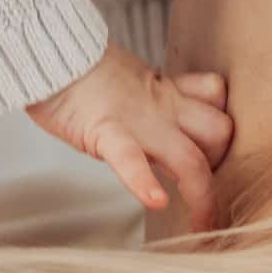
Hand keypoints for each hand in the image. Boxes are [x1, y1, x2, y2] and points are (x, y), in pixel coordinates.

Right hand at [26, 43, 232, 231]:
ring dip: (201, 192)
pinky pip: (131, 159)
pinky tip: (155, 202)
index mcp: (167, 91)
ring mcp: (138, 120)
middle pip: (220, 133)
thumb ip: (152, 96)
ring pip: (192, 156)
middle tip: (206, 188)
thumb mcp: (130, 77)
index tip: (222, 161)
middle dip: (222, 165)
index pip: (219, 100)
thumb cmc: (80, 70)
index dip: (225, 131)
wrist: (46, 49)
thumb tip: (162, 120)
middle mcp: (162, 106)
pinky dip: (144, 183)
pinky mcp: (105, 131)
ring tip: (200, 223)